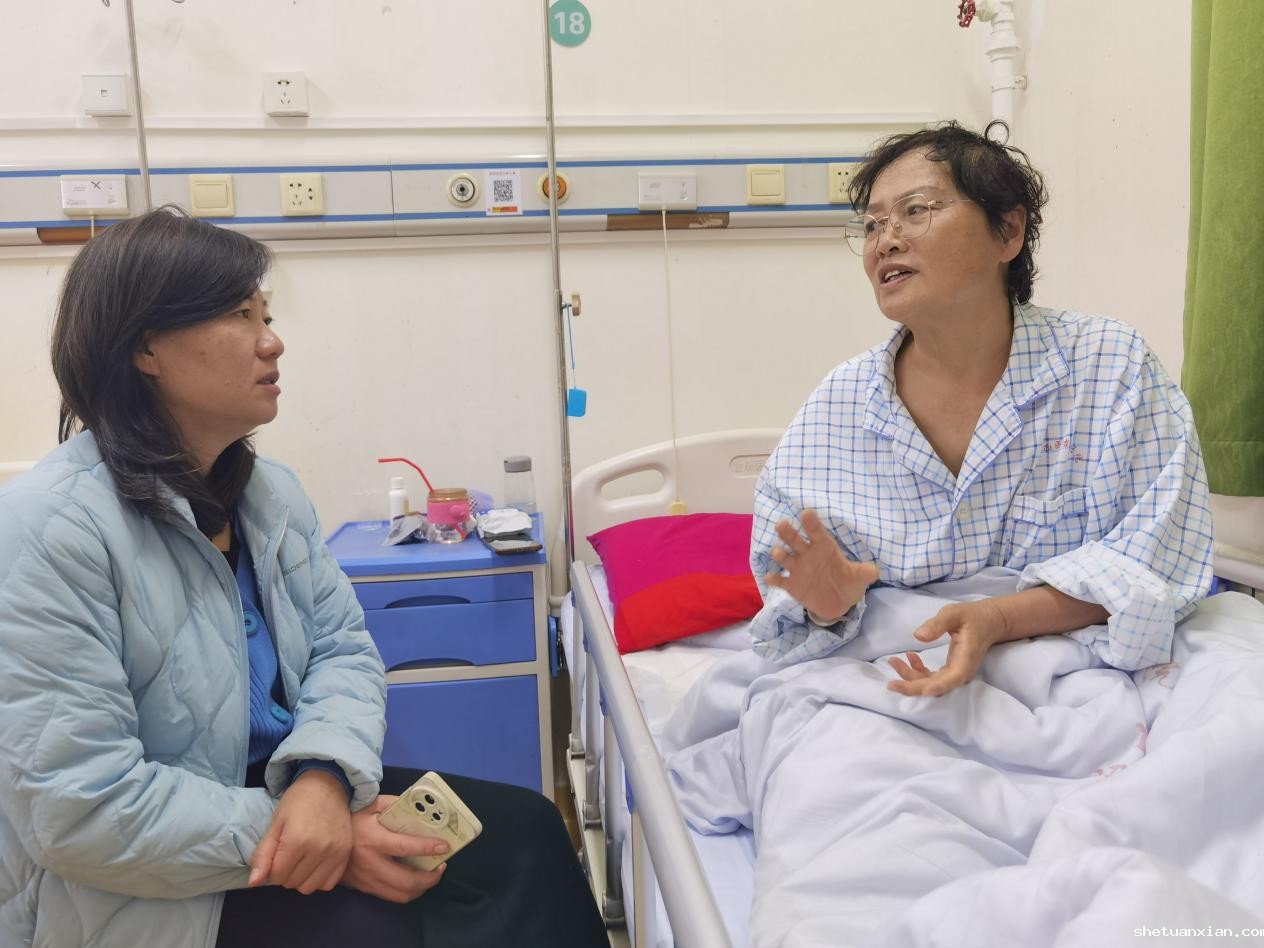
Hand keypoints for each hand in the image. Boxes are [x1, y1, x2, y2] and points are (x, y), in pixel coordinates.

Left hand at [249, 769, 352, 893]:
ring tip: (302, 860)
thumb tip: (253, 883)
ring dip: (301, 878)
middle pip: (292, 883)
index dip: (272, 868)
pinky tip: (316, 864)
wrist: (328, 785)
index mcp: (297, 841)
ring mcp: (336, 853)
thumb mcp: (276, 823)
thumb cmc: (298, 801)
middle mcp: (319, 850)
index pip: (277, 876)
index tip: (277, 854)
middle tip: (289, 854)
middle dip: (285, 873)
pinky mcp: (346, 854)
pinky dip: (319, 878)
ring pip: (310, 887)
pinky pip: (328, 884)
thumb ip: (263, 854)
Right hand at [340, 795, 449, 903]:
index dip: (427, 848)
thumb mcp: (372, 803)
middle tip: (441, 867)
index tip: (445, 847)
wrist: (323, 835)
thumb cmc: (352, 816)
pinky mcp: (363, 887)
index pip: (405, 848)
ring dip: (421, 889)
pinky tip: (413, 880)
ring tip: (431, 875)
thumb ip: (396, 804)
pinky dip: (406, 891)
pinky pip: (389, 896)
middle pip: (406, 882)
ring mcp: (366, 879)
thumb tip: (421, 810)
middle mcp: (371, 864)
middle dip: (430, 879)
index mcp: (374, 840)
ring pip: (400, 895)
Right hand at [765, 509, 878, 623]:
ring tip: (779, 553)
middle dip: (787, 532)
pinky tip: (771, 577)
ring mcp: (797, 569)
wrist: (838, 603)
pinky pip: (780, 580)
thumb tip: (875, 571)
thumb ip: (865, 572)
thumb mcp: (859, 577)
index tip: (807, 513)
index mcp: (823, 547)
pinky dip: (774, 579)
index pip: (817, 532)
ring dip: (779, 554)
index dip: (812, 523)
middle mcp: (807, 554)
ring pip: (784, 557)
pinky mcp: (791, 585)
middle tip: (782, 524)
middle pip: (794, 539)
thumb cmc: (848, 582)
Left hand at [887, 599, 1008, 697]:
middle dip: (912, 686)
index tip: (922, 691)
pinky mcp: (950, 671)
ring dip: (911, 677)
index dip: (937, 687)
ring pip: (931, 684)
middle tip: (890, 684)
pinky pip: (932, 678)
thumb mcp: (953, 613)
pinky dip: (917, 671)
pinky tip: (909, 656)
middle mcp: (962, 672)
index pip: (952, 678)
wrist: (988, 622)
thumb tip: (918, 636)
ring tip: (894, 661)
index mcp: (966, 659)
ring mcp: (956, 673)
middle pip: (936, 687)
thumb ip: (937, 624)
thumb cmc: (972, 616)